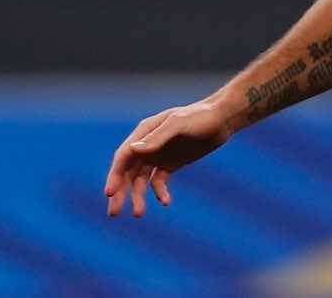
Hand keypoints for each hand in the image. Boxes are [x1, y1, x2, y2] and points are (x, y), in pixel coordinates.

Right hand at [104, 99, 232, 216]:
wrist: (222, 119)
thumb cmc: (200, 117)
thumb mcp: (179, 124)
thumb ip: (158, 137)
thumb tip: (133, 150)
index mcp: (144, 132)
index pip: (124, 156)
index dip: (115, 175)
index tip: (110, 193)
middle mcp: (147, 145)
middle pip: (127, 171)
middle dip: (120, 192)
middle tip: (114, 213)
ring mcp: (158, 155)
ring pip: (140, 180)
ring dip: (137, 197)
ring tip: (139, 214)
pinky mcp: (170, 164)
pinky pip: (158, 182)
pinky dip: (159, 193)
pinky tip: (166, 202)